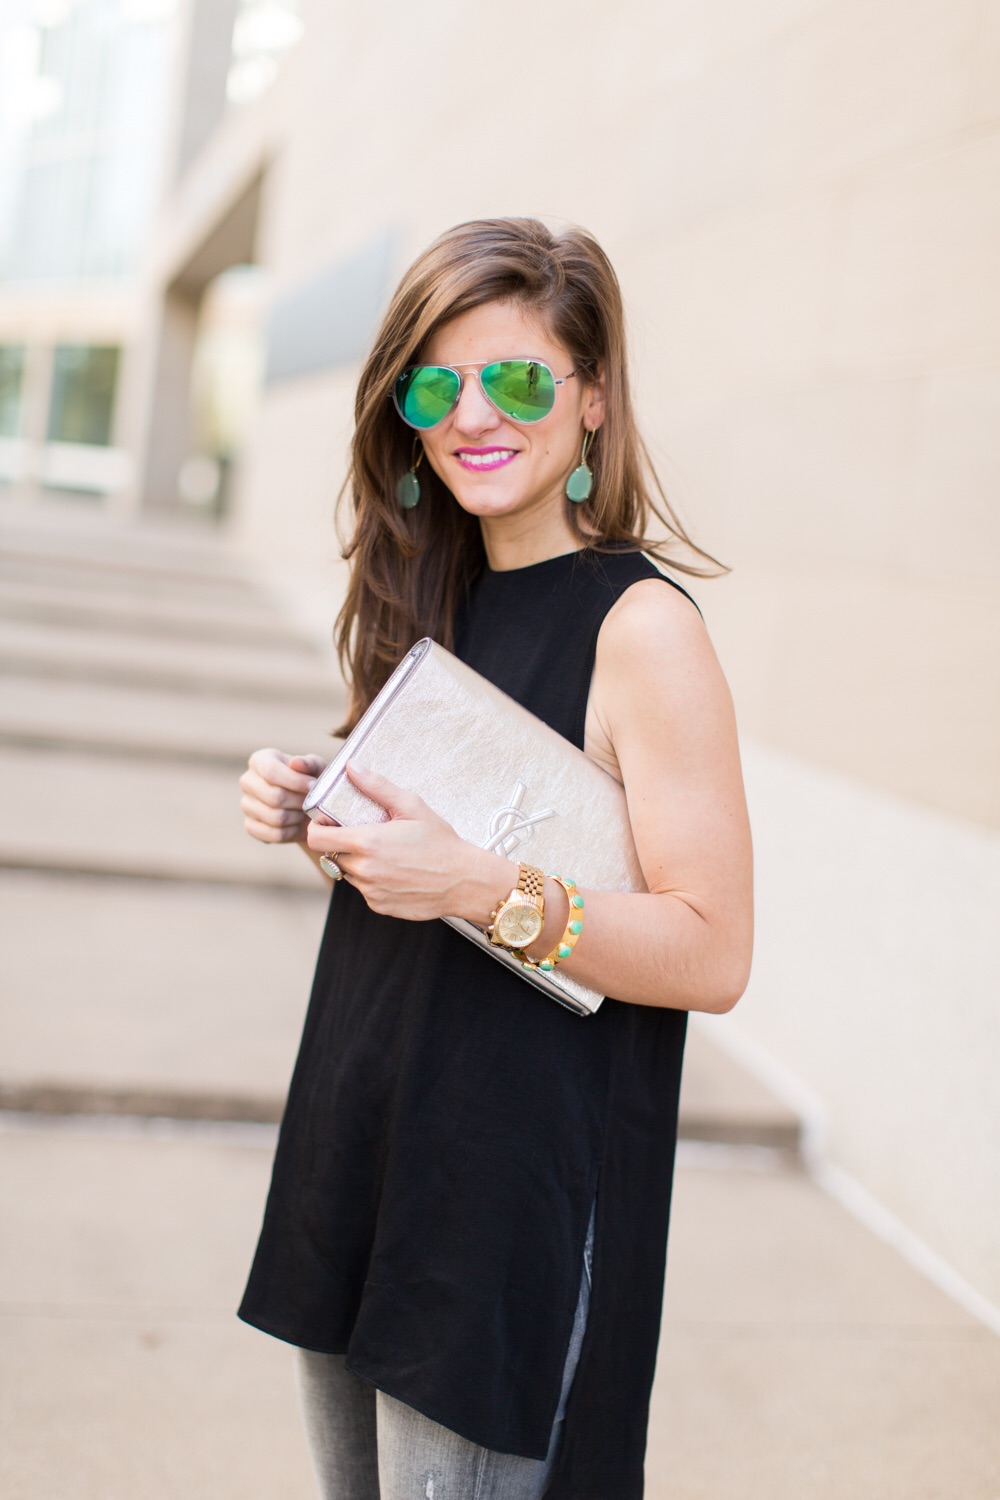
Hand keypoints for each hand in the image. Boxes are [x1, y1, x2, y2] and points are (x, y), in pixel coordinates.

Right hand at [240, 748, 325, 844]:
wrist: (307, 804)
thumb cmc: (310, 780)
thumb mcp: (315, 767)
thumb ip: (309, 763)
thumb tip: (296, 763)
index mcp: (260, 760)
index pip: (271, 772)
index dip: (295, 781)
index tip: (313, 786)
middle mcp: (247, 781)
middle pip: (274, 797)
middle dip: (300, 801)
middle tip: (312, 802)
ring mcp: (246, 805)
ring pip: (275, 817)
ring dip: (297, 817)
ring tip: (305, 811)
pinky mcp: (250, 826)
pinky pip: (273, 834)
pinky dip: (291, 832)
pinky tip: (297, 824)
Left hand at [306, 762, 502, 920]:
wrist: (463, 882)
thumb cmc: (440, 842)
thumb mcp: (411, 806)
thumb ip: (377, 786)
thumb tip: (352, 768)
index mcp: (366, 842)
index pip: (317, 838)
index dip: (318, 828)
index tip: (331, 822)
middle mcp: (363, 870)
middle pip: (330, 855)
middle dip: (341, 844)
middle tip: (364, 834)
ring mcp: (370, 890)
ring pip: (347, 873)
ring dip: (357, 862)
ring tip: (384, 853)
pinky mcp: (378, 905)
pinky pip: (364, 889)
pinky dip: (372, 879)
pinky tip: (395, 870)